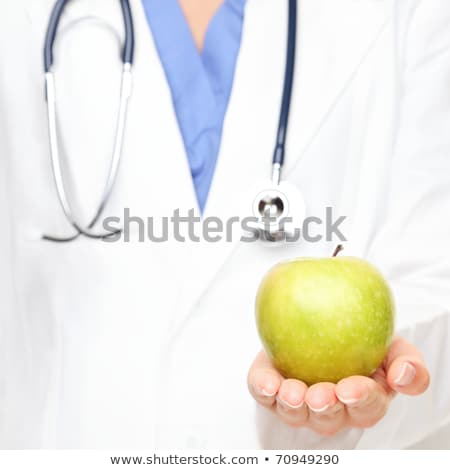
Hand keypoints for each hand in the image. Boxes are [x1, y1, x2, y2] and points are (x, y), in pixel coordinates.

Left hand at [247, 337, 429, 434]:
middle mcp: (330, 407)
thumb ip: (406, 360)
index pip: (367, 408)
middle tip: (321, 395)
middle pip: (329, 417)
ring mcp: (299, 401)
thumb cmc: (362, 339)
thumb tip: (403, 375)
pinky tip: (266, 382)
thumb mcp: (391, 344)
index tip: (351, 389)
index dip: (361, 401)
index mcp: (363, 400)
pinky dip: (263, 388)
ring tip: (292, 393)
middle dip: (325, 408)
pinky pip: (263, 392)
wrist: (321, 325)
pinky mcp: (271, 387)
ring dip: (292, 405)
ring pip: (295, 413)